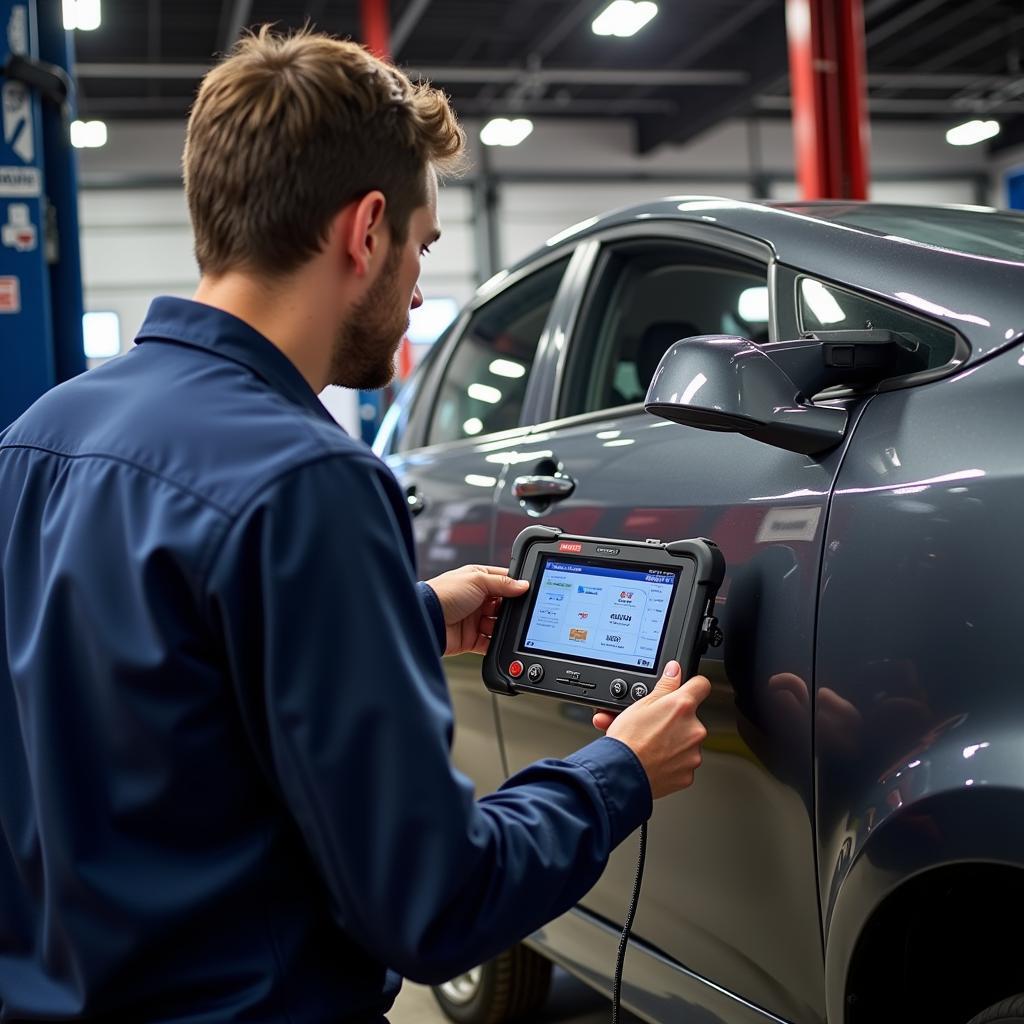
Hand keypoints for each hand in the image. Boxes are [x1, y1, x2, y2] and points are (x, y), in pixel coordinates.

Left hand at [425, 565, 528, 656]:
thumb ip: (502, 584)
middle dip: (511, 610)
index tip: (528, 591)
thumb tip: (523, 585)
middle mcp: (476, 599)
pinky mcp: (471, 638)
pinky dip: (495, 643)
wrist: (426, 619)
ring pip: (498, 625)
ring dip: (503, 627)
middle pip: (503, 606)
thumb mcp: (476, 580)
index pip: (503, 582)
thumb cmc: (443, 593)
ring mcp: (474, 620)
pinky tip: (499, 641)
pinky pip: (489, 643)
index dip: (515, 587)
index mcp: (477, 580)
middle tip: (519, 612)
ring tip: (504, 626)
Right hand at [593, 661, 710, 798]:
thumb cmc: (628, 740)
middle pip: (691, 718)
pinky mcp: (688, 774)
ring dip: (673, 743)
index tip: (687, 689)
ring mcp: (693, 753)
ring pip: (687, 742)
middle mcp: (694, 729)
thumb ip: (664, 685)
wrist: (622, 773)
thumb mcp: (640, 704)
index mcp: (682, 707)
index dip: (693, 686)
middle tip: (654, 726)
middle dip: (675, 721)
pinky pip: (683, 763)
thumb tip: (674, 671)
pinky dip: (671, 762)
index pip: (701, 685)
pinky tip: (655, 759)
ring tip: (650, 745)